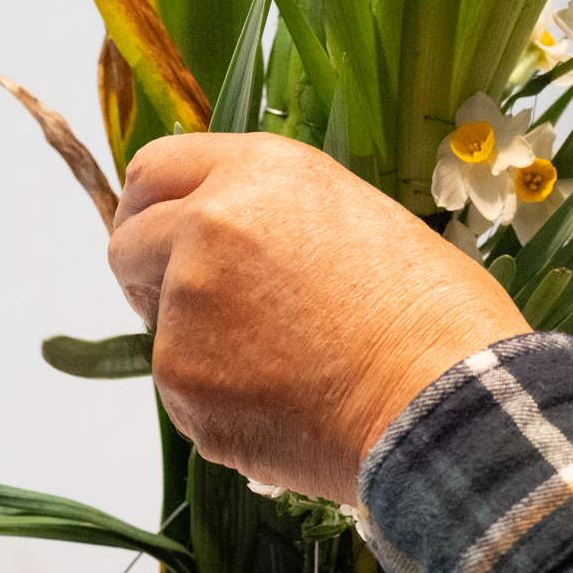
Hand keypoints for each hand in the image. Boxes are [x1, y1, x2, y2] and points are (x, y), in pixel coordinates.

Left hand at [107, 132, 529, 503]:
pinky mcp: (180, 381)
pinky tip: (288, 404)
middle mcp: (207, 224)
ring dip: (199, 342)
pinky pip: (182, 390)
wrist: (444, 401)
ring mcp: (185, 305)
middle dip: (153, 272)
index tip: (165, 233)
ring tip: (285, 365)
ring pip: (157, 324)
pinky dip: (220, 401)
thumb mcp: (360, 219)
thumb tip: (249, 256)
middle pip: (128, 242)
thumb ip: (280, 222)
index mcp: (260, 171)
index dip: (156, 205)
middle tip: (208, 307)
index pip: (157, 169)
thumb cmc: (434, 314)